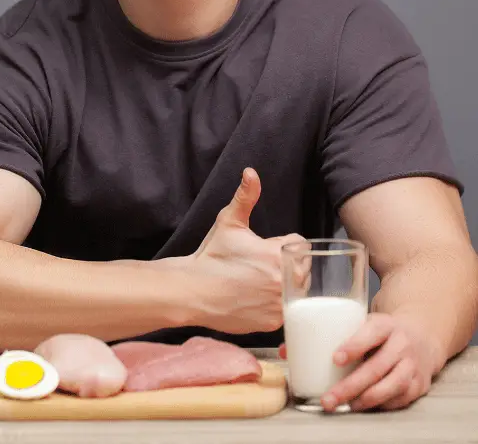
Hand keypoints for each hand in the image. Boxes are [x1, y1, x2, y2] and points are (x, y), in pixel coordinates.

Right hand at [183, 167, 305, 333]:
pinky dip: (274, 306)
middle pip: (302, 268)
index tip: (262, 250)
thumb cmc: (211, 257)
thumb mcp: (228, 223)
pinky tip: (254, 300)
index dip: (281, 245)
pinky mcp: (273, 322)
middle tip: (257, 268)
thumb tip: (251, 172)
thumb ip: (245, 197)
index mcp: (279, 254)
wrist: (192, 291)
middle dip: (286, 265)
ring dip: (284, 286)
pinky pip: (286, 311)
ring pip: (296, 291)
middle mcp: (285, 281)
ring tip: (256, 284)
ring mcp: (280, 304)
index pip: (300, 245)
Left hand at [279, 312, 443, 410]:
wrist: (422, 337)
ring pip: (389, 387)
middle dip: (349, 386)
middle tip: (328, 399)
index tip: (334, 359)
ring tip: (343, 406)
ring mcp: (412, 366)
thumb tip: (286, 350)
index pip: (371, 333)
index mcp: (384, 325)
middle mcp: (402, 344)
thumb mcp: (360, 324)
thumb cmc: (379, 332)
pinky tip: (361, 406)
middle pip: (376, 367)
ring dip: (364, 400)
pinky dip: (379, 405)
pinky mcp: (420, 384)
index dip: (353, 346)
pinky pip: (399, 399)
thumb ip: (327, 335)